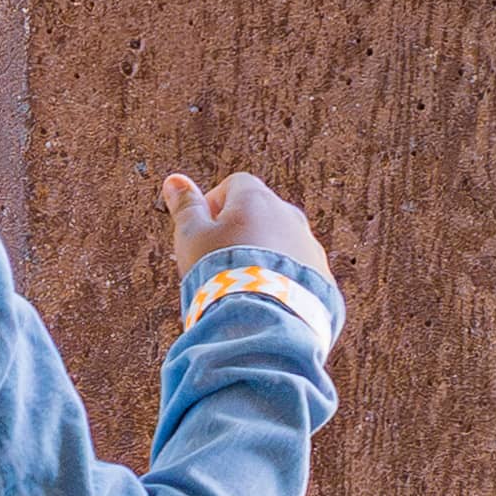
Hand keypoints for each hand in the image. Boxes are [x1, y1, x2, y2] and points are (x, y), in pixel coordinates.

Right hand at [162, 166, 323, 292]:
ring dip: (263, 254)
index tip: (202, 229)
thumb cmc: (221, 271)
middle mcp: (289, 215)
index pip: (234, 184)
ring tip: (241, 283)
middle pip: (261, 212)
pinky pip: (299, 269)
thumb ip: (185, 207)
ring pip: (282, 241)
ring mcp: (308, 245)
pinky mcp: (321, 275)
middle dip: (240, 231)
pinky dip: (281, 278)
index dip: (213, 204)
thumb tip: (174, 180)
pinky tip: (263, 297)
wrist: (260, 315)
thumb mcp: (191, 237)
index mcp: (257, 199)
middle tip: (218, 259)